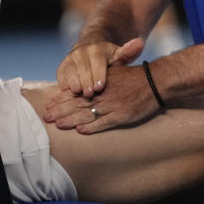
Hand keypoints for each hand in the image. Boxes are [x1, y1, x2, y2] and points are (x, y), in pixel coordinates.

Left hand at [43, 63, 161, 133]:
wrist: (156, 81)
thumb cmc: (133, 77)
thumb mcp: (112, 72)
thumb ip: (95, 80)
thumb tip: (77, 88)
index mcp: (98, 83)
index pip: (76, 91)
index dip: (61, 99)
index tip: (49, 105)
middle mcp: (103, 94)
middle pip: (77, 103)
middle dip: (61, 111)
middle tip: (47, 118)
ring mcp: (113, 105)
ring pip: (88, 114)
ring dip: (72, 120)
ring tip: (59, 125)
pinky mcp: (123, 115)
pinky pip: (105, 122)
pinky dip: (93, 127)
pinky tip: (81, 131)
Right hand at [54, 37, 143, 98]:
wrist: (91, 48)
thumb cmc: (110, 57)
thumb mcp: (120, 54)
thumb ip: (128, 52)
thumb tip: (139, 44)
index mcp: (96, 48)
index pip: (96, 61)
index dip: (97, 74)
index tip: (100, 87)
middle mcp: (80, 52)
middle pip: (81, 68)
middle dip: (85, 82)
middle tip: (89, 95)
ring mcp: (69, 59)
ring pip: (70, 73)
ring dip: (72, 85)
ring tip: (78, 96)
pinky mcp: (62, 68)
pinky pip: (61, 77)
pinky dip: (64, 87)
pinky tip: (67, 98)